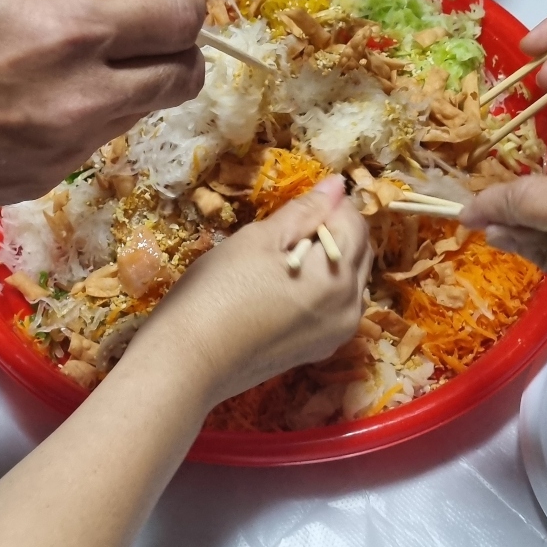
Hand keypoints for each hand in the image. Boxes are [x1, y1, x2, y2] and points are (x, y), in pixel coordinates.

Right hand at [0, 0, 205, 204]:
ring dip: (125, 86)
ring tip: (68, 68)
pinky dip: (81, 119)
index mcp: (70, 32)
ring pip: (139, 112)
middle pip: (183, 77)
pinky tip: (30, 104)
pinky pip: (92, 143)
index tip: (168, 5)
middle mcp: (81, 97)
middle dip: (174, 53)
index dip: (184, 8)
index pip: (181, 21)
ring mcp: (66, 148)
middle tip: (140, 39)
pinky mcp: (44, 181)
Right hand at [136, 176, 371, 405]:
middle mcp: (349, 309)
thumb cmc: (219, 291)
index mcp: (339, 277)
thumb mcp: (259, 240)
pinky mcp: (315, 352)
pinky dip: (320, 290)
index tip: (296, 204)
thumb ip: (304, 212)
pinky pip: (333, 309)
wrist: (188, 362)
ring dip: (329, 261)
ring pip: (348, 283)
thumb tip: (337, 185)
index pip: (355, 224)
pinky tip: (285, 288)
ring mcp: (334, 336)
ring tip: (284, 258)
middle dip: (334, 232)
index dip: (330, 204)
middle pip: (358, 255)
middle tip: (288, 229)